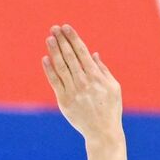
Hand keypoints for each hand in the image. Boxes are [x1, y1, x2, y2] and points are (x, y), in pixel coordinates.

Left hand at [41, 24, 122, 144]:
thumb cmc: (110, 109)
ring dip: (54, 51)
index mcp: (96, 76)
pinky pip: (54, 82)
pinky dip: (49, 70)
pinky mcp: (63, 101)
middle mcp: (83, 81)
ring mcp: (72, 91)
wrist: (102, 132)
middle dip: (62, 40)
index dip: (73, 38)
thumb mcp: (114, 87)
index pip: (82, 52)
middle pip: (70, 56)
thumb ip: (103, 70)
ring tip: (49, 38)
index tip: (66, 27)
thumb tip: (93, 54)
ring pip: (61, 66)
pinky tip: (45, 58)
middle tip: (54, 28)